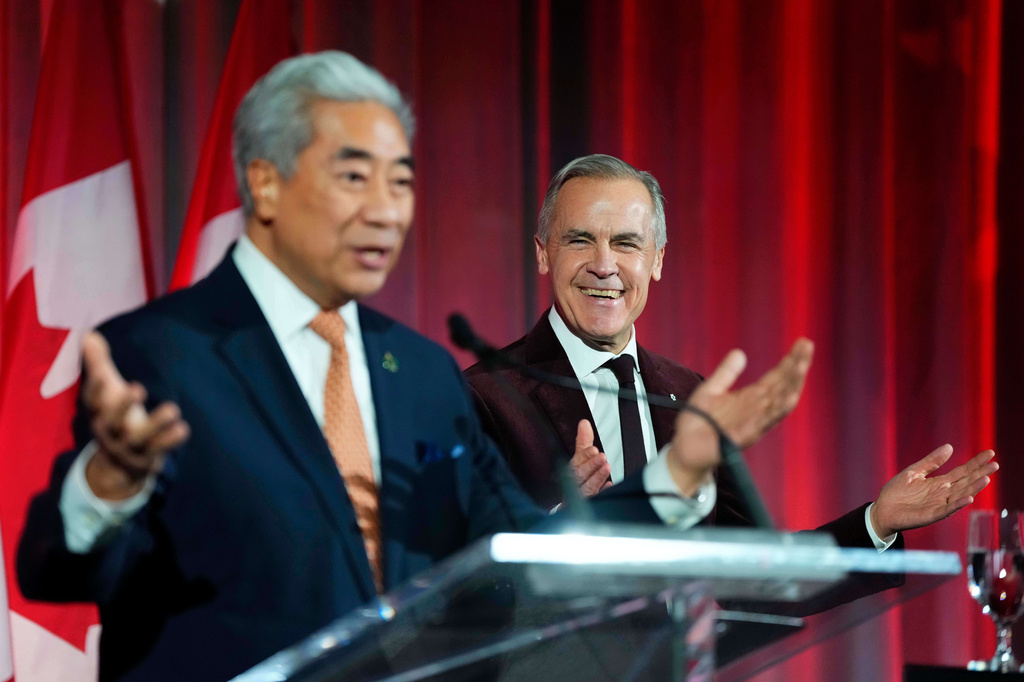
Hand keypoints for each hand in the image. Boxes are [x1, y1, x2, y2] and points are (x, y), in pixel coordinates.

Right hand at [82, 331, 189, 499]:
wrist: (118, 468)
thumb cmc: (114, 418)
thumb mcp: (107, 392)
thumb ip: (99, 364)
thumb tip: (88, 334)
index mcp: (99, 414)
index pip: (92, 402)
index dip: (95, 390)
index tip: (101, 376)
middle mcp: (110, 432)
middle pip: (112, 421)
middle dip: (123, 406)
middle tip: (137, 388)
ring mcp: (128, 447)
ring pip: (139, 437)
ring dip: (155, 423)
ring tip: (173, 409)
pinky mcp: (146, 458)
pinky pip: (158, 450)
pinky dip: (170, 440)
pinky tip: (183, 428)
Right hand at [569, 420, 611, 496]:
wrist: (572, 503)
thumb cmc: (577, 479)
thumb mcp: (580, 459)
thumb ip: (583, 441)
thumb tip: (584, 423)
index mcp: (570, 471)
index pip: (575, 463)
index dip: (584, 456)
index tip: (593, 450)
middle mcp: (573, 484)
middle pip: (579, 476)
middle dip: (590, 466)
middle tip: (601, 457)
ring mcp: (580, 497)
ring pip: (586, 488)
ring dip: (597, 478)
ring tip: (606, 467)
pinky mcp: (589, 506)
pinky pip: (595, 500)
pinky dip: (602, 493)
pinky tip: (609, 486)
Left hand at [667, 339, 813, 495]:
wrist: (684, 448)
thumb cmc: (699, 422)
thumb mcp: (711, 390)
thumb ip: (726, 373)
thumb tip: (740, 352)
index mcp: (751, 398)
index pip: (777, 377)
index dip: (790, 360)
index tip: (803, 342)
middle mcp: (757, 410)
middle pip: (783, 386)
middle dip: (797, 367)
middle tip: (808, 346)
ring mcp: (752, 424)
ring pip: (779, 403)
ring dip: (792, 386)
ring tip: (802, 367)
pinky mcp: (741, 437)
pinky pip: (762, 423)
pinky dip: (776, 411)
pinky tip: (789, 398)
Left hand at [870, 445, 997, 537]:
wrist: (883, 510)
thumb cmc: (897, 492)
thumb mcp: (914, 472)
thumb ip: (931, 462)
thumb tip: (949, 447)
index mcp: (940, 483)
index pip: (962, 471)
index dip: (976, 463)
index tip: (989, 453)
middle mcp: (943, 494)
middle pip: (966, 482)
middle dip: (980, 473)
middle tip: (995, 464)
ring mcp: (939, 504)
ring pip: (961, 495)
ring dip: (974, 488)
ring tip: (986, 478)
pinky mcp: (932, 514)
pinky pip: (948, 509)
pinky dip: (958, 504)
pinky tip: (969, 498)